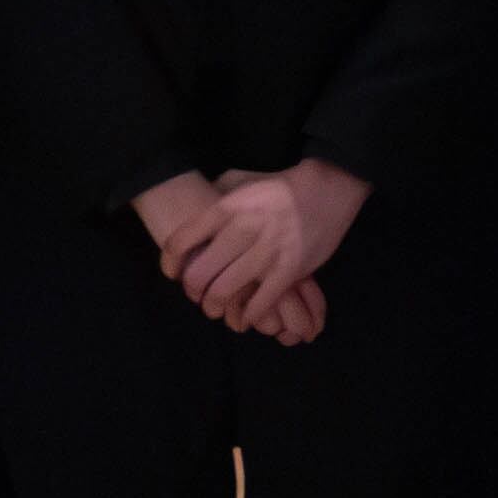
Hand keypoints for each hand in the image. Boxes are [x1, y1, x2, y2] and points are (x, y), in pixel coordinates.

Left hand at [161, 158, 367, 333]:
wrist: (327, 189)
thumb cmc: (279, 187)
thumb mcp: (241, 180)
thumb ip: (217, 195)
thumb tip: (195, 210)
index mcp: (227, 207)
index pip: (182, 239)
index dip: (170, 262)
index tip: (172, 273)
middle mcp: (243, 229)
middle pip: (200, 272)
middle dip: (192, 290)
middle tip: (196, 295)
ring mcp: (267, 251)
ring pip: (225, 291)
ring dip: (215, 306)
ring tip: (215, 308)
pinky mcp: (289, 270)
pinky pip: (260, 304)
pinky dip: (248, 316)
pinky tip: (244, 318)